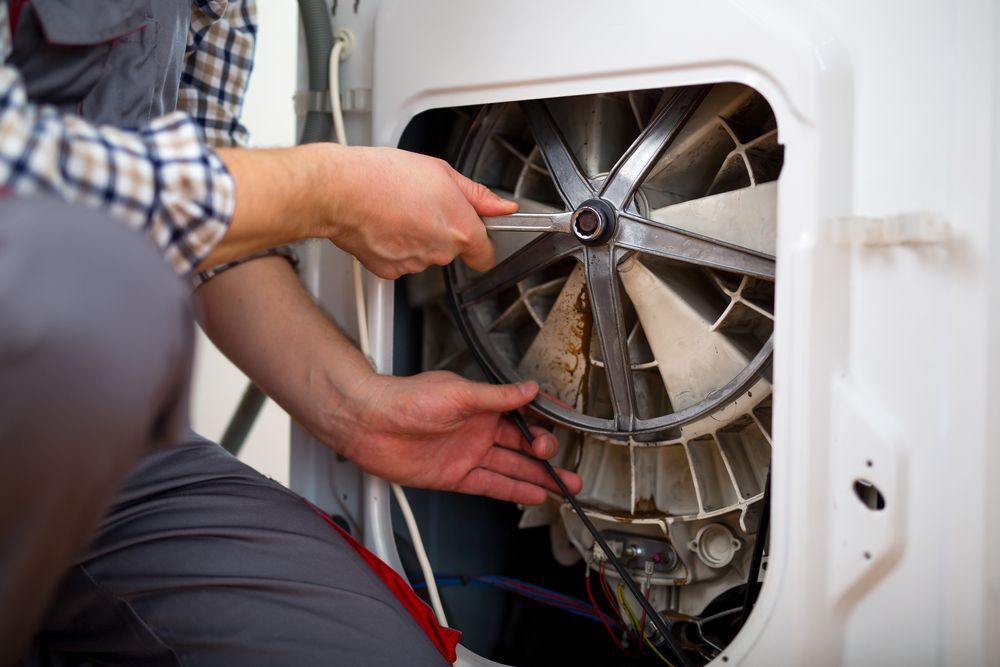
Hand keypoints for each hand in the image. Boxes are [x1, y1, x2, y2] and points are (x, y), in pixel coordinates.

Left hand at [319, 371, 582, 504]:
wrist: (370, 423)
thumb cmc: (406, 398)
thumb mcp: (460, 392)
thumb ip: (498, 397)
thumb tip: (528, 390)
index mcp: (481, 404)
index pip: (523, 410)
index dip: (547, 417)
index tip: (569, 422)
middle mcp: (477, 429)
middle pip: (522, 444)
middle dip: (547, 453)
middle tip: (559, 460)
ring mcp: (468, 453)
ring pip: (512, 467)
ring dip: (539, 476)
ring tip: (565, 485)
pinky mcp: (455, 475)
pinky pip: (491, 484)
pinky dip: (513, 490)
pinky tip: (534, 494)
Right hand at [328, 147, 517, 278]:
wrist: (340, 191)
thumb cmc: (384, 177)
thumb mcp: (442, 172)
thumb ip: (478, 195)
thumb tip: (503, 207)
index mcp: (460, 229)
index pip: (486, 254)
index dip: (482, 242)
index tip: (476, 231)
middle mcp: (441, 252)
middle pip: (453, 249)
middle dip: (443, 229)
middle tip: (424, 203)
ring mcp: (414, 264)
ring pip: (425, 254)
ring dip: (417, 236)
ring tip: (399, 208)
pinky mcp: (389, 271)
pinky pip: (401, 260)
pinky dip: (395, 246)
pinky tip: (385, 224)